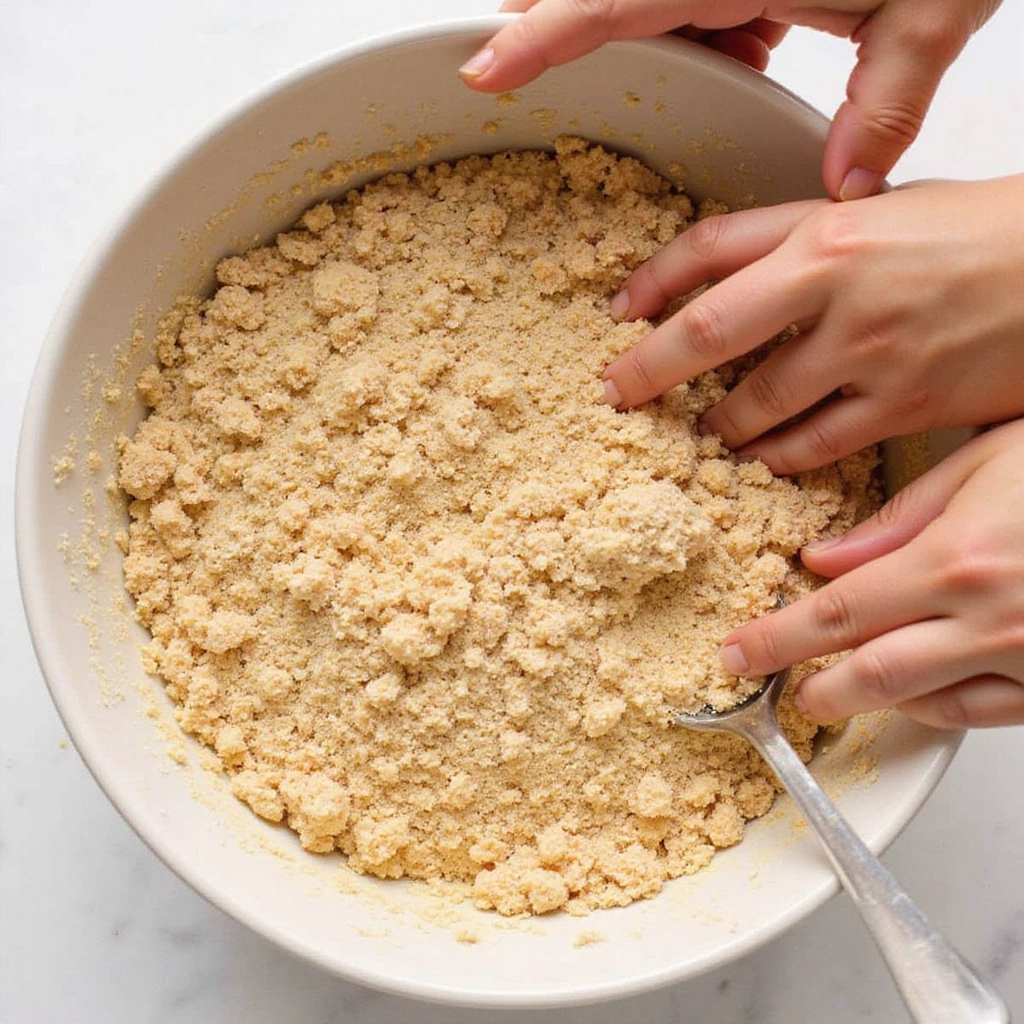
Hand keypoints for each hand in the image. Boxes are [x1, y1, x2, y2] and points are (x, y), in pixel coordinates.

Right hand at [460, 0, 1001, 199]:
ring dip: (669, 36)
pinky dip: (717, 26)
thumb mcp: (931, 14)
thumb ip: (887, 106)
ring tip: (738, 52)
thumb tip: (845, 186)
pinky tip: (758, 39)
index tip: (481, 66)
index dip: (538, 34)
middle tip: (541, 64)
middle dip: (565, 22)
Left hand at [601, 176, 1023, 474]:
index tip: (617, 314)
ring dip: (715, 426)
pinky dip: (776, 458)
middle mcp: (840, 292)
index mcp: (828, 233)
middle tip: (618, 395)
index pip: (708, 251)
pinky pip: (814, 448)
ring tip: (699, 432)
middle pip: (709, 334)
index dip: (649, 283)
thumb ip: (801, 237)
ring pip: (756, 407)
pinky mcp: (902, 410)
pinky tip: (758, 460)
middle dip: (649, 372)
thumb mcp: (879, 211)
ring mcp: (869, 357)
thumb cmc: (975, 233)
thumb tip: (722, 271)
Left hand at [719, 419, 1023, 728]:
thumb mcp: (987, 462)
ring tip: (829, 690)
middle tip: (771, 683)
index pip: (838, 614)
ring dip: (865, 702)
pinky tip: (912, 697)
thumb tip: (826, 559)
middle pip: (869, 673)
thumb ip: (901, 517)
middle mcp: (991, 619)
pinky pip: (982, 716)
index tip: (734, 653)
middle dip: (810, 686)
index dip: (775, 639)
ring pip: (923, 704)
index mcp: (959, 559)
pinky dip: (935, 711)